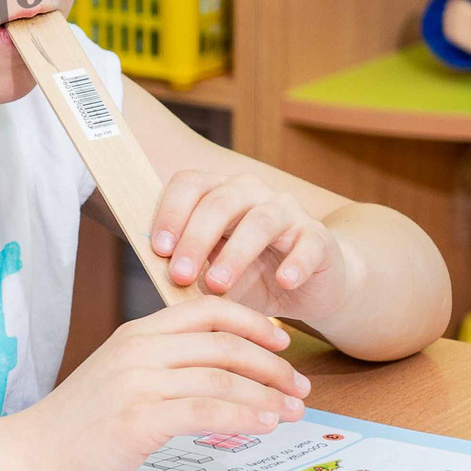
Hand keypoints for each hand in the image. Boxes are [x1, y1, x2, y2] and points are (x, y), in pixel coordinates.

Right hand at [21, 299, 309, 470]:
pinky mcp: (138, 419)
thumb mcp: (117, 380)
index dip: (253, 323)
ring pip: (222, 376)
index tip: (282, 344)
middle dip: (273, 365)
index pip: (207, 311)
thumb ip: (158, 367)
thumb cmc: (74, 428)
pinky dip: (244, 416)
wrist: (27, 458)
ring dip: (267, 395)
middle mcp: (138, 350)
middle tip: (299, 387)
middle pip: (224, 342)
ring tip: (292, 411)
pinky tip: (264, 426)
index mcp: (134, 335)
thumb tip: (211, 372)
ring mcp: (136, 383)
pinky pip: (207, 409)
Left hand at [149, 167, 353, 324]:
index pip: (190, 184)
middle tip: (180, 275)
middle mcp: (252, 193)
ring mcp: (288, 212)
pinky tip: (284, 281)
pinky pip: (309, 244)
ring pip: (261, 221)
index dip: (171, 213)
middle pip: (220, 203)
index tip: (158, 250)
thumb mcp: (209, 270)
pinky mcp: (318, 238)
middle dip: (196, 239)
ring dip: (236, 254)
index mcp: (218, 192)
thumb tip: (153, 268)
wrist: (307, 286)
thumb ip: (185, 264)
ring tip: (218, 285)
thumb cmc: (249, 275)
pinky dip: (296, 263)